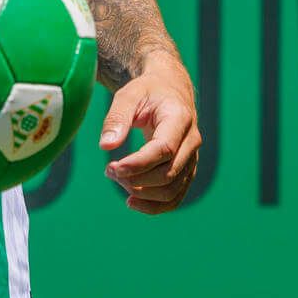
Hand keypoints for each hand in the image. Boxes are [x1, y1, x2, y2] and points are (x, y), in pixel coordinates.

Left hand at [99, 58, 200, 213]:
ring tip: (116, 179)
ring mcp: (192, 158)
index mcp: (180, 118)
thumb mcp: (128, 95)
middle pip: (168, 173)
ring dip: (141, 193)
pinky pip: (175, 196)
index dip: (138, 163)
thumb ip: (117, 118)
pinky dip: (155, 206)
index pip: (164, 149)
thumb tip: (105, 146)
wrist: (170, 91)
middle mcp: (191, 141)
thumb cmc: (147, 92)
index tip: (112, 167)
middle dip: (135, 179)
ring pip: (172, 190)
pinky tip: (131, 202)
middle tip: (109, 170)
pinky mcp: (186, 171)